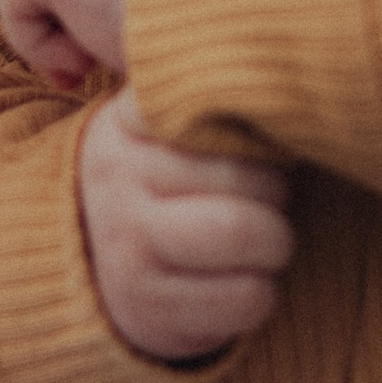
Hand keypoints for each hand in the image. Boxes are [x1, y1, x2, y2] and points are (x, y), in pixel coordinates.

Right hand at [78, 87, 293, 362]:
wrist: (98, 265)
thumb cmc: (168, 183)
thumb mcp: (172, 129)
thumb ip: (213, 97)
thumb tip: (283, 72)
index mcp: (126, 123)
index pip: (210, 108)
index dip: (254, 130)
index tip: (256, 143)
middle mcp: (116, 180)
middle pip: (241, 173)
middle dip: (277, 192)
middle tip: (269, 199)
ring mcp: (127, 247)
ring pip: (244, 232)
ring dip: (275, 242)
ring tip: (263, 240)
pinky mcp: (149, 309)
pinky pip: (247, 297)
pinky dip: (263, 292)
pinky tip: (242, 281)